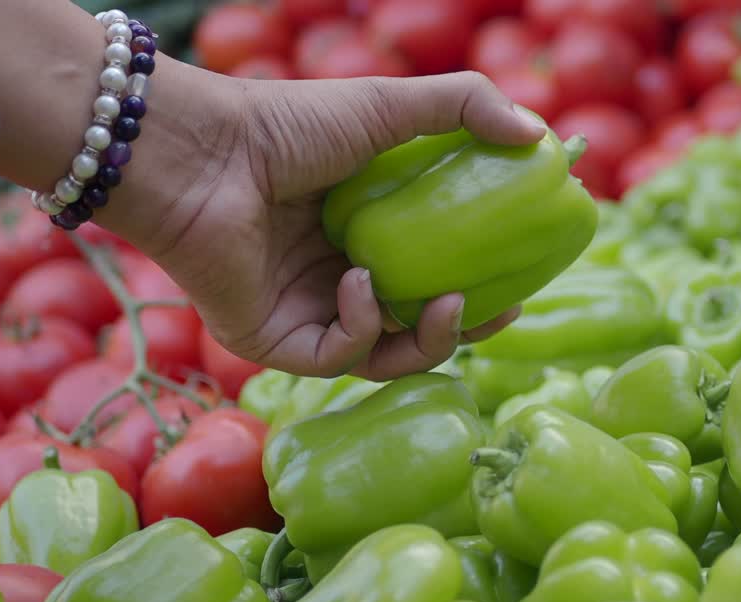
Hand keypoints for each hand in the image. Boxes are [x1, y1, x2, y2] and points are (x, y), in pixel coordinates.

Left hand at [139, 71, 547, 379]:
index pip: (431, 279)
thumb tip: (538, 134)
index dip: (479, 290)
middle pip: (415, 328)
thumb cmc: (284, 124)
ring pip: (383, 356)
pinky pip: (336, 356)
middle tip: (504, 314)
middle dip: (464, 331)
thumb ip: (464, 107)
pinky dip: (360, 326)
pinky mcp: (273, 342)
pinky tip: (359, 285)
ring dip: (426, 340)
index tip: (522, 289)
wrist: (202, 152)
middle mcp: (336, 281)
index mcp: (363, 235)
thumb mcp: (388, 107)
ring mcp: (306, 315)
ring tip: (449, 306)